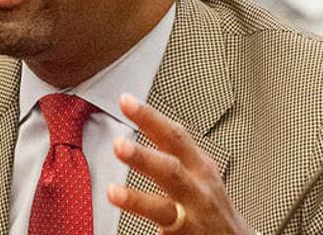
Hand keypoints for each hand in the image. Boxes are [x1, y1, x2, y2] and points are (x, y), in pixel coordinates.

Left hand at [106, 93, 253, 233]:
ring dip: (137, 199)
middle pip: (170, 169)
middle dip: (144, 157)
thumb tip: (144, 119)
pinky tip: (120, 226)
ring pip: (163, 208)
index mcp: (199, 166)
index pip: (174, 135)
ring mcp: (190, 218)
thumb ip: (174, 149)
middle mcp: (197, 190)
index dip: (150, 117)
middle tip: (119, 145)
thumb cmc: (210, 203)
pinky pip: (161, 234)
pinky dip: (143, 230)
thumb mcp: (199, 170)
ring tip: (113, 192)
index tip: (125, 101)